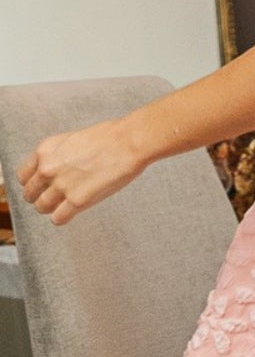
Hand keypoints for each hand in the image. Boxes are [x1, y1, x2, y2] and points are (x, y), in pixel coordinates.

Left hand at [17, 118, 146, 225]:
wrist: (129, 142)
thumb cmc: (109, 138)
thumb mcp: (72, 140)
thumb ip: (57, 156)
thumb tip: (54, 171)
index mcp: (45, 150)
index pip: (23, 176)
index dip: (33, 183)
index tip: (41, 187)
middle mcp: (47, 168)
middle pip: (29, 194)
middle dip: (41, 197)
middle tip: (54, 198)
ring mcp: (61, 185)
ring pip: (42, 208)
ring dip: (52, 208)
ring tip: (65, 205)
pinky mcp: (77, 200)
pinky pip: (58, 219)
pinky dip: (63, 218)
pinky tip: (72, 211)